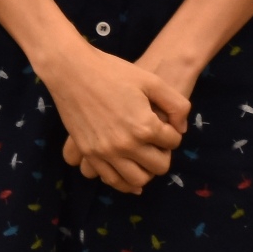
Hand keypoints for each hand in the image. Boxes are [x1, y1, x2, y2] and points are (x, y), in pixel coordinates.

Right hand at [33, 44, 187, 194]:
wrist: (71, 70)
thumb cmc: (112, 71)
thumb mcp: (151, 81)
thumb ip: (176, 105)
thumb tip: (181, 129)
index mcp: (145, 126)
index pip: (173, 142)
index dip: (172, 133)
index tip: (164, 125)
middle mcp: (127, 145)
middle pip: (159, 167)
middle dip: (163, 155)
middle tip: (156, 142)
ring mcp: (106, 152)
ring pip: (136, 181)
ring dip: (145, 171)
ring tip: (142, 157)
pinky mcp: (89, 153)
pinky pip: (110, 179)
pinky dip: (122, 180)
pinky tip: (126, 169)